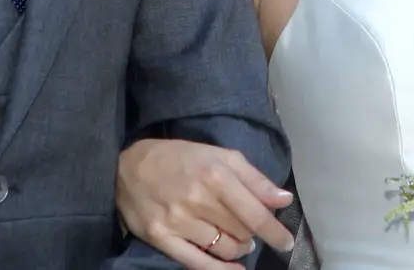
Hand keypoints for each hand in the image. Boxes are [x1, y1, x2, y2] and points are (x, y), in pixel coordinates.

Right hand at [115, 138, 295, 268]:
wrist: (127, 167)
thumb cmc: (180, 158)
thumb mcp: (219, 156)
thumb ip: (254, 178)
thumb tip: (284, 200)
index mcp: (215, 175)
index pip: (255, 213)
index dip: (275, 231)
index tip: (286, 242)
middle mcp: (197, 199)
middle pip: (242, 232)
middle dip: (253, 234)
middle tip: (250, 230)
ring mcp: (178, 222)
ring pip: (224, 248)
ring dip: (238, 249)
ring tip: (238, 242)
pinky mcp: (162, 239)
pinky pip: (198, 263)